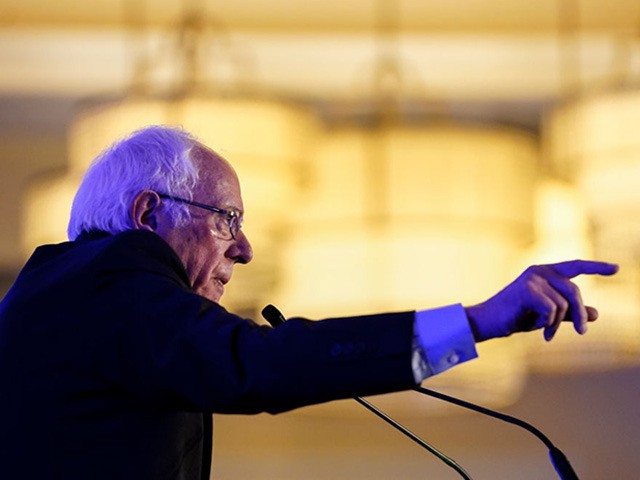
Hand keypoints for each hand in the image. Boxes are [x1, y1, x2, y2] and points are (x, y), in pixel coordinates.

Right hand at [465, 260, 618, 341]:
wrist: (490, 322)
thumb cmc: (517, 316)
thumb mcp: (548, 314)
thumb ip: (570, 312)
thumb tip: (596, 313)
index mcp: (544, 272)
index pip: (575, 266)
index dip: (596, 267)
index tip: (617, 269)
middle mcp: (539, 271)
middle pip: (574, 291)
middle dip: (579, 313)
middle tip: (583, 332)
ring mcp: (532, 279)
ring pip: (563, 304)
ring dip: (557, 324)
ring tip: (547, 333)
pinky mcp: (526, 290)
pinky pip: (552, 310)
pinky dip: (548, 324)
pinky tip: (540, 330)